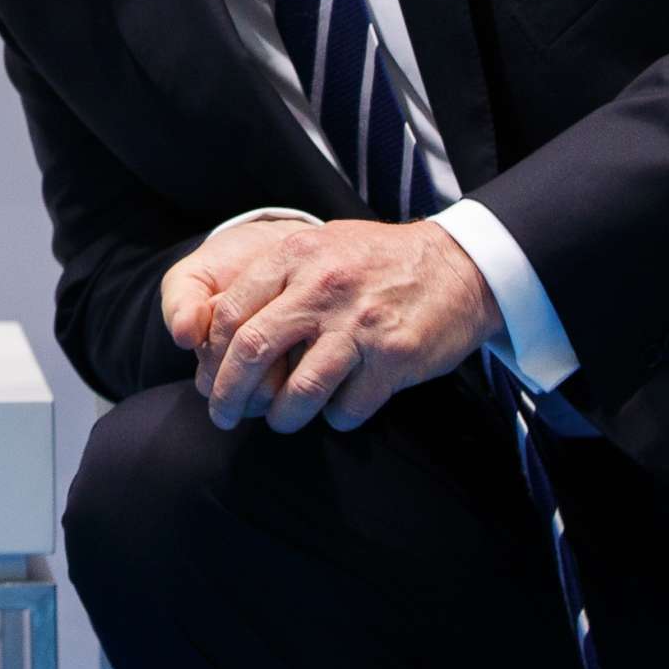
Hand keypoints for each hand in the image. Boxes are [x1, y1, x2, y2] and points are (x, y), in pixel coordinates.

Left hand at [167, 218, 502, 433]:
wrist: (459, 265)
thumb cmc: (376, 261)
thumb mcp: (319, 246)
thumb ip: (273, 277)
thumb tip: (215, 324)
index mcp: (295, 255)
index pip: (228, 312)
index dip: (210, 355)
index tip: (208, 380)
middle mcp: (322, 287)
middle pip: (251, 352)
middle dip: (228, 395)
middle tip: (222, 417)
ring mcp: (359, 324)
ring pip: (298, 391)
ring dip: (282, 417)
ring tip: (281, 421)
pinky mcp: (394, 358)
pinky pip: (347, 408)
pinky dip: (335, 419)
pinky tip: (337, 412)